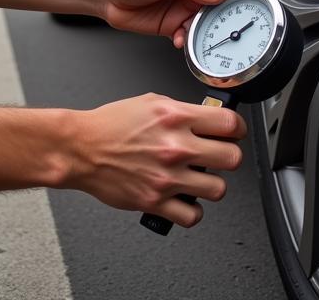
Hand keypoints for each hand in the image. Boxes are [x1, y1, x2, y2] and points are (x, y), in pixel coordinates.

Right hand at [66, 93, 245, 227]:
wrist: (82, 148)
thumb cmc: (111, 124)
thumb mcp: (151, 101)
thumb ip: (182, 111)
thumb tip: (206, 118)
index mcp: (175, 117)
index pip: (229, 124)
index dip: (236, 128)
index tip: (231, 132)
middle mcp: (175, 146)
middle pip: (232, 158)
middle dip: (228, 156)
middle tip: (218, 155)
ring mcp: (167, 176)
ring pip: (218, 189)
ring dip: (211, 184)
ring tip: (199, 178)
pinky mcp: (155, 201)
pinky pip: (192, 216)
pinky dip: (191, 210)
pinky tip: (184, 199)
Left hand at [101, 0, 262, 46]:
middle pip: (228, 2)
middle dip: (232, 14)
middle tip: (234, 24)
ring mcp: (189, 7)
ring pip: (213, 23)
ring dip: (210, 31)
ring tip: (204, 35)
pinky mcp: (178, 25)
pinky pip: (194, 37)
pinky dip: (191, 42)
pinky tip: (181, 40)